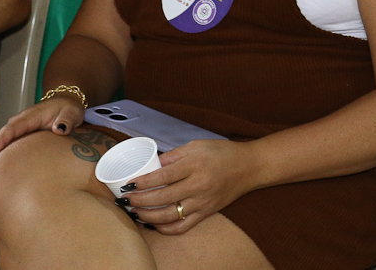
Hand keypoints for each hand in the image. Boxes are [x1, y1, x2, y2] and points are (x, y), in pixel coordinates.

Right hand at [0, 96, 87, 171]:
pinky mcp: (19, 137)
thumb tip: (59, 129)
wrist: (67, 103)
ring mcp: (18, 130)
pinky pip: (5, 148)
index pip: (11, 129)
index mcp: (30, 117)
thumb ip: (66, 120)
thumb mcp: (71, 112)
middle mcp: (19, 123)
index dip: (0, 142)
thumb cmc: (68, 109)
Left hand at [124, 139, 258, 235]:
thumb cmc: (223, 153)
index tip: (128, 184)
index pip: (163, 176)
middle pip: (162, 198)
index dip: (142, 182)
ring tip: (135, 212)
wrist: (249, 166)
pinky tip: (154, 224)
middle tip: (126, 199)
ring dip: (147, 216)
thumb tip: (151, 164)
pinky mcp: (206, 213)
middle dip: (139, 200)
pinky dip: (165, 228)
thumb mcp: (197, 145)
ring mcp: (202, 202)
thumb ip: (174, 155)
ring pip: (169, 215)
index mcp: (195, 164)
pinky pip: (182, 226)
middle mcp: (199, 185)